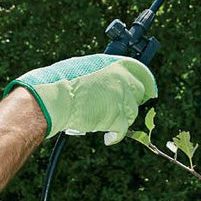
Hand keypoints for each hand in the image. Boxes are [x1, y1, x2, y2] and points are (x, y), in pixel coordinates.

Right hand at [5, 54, 156, 143]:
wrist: (51, 99)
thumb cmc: (56, 82)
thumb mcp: (80, 67)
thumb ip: (98, 72)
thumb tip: (102, 80)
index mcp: (112, 63)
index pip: (139, 70)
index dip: (146, 82)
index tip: (149, 91)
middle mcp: (120, 78)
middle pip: (139, 92)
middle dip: (134, 101)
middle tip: (121, 109)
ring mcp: (120, 97)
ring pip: (132, 112)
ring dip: (120, 118)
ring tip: (103, 120)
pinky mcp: (116, 116)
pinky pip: (123, 130)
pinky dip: (116, 136)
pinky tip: (108, 138)